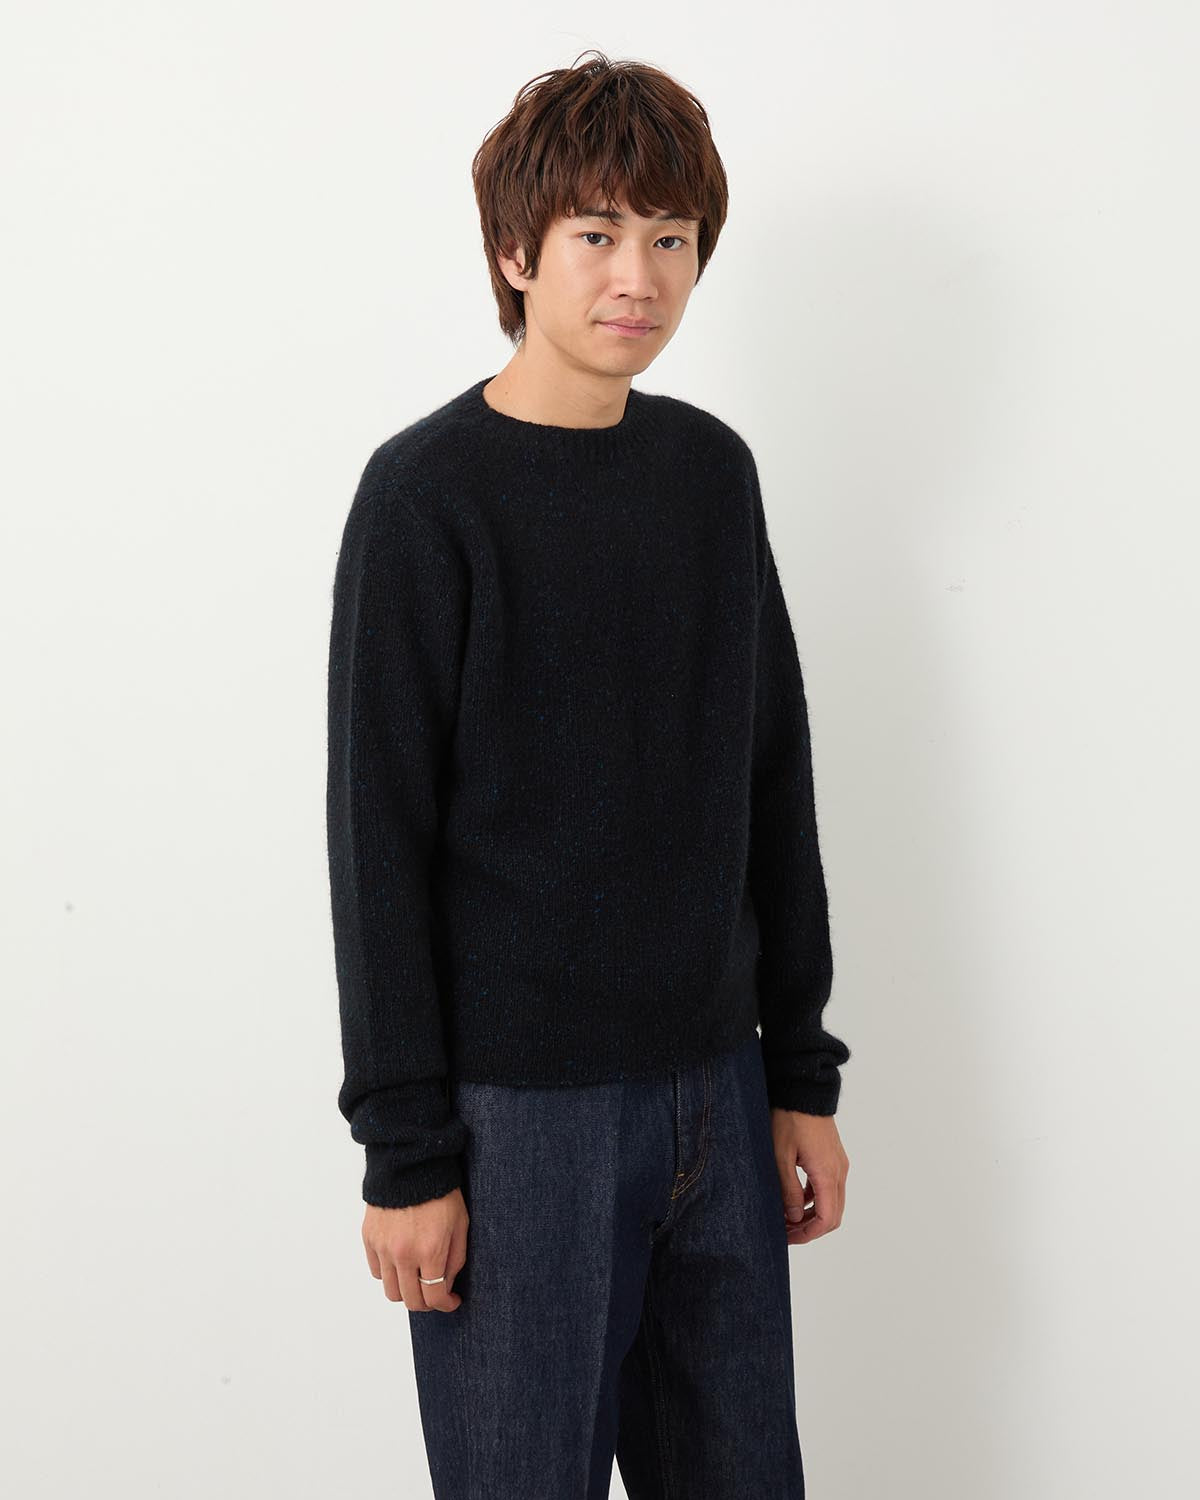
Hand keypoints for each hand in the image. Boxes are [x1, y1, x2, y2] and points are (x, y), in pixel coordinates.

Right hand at [362, 1187, 468, 1311]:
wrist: (410, 1165)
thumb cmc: (441, 1192)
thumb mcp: (461, 1224)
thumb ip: (456, 1260)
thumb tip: (446, 1286)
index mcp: (430, 1251)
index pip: (434, 1297)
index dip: (446, 1305)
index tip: (452, 1301)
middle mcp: (404, 1254)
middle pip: (410, 1301)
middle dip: (426, 1303)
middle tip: (435, 1294)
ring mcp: (383, 1247)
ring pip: (391, 1291)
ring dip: (406, 1291)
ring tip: (417, 1278)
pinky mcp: (369, 1238)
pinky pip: (377, 1271)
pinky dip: (389, 1273)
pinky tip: (401, 1262)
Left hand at [770, 1110, 848, 1244]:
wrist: (803, 1089)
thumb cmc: (789, 1118)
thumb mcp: (781, 1156)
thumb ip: (788, 1190)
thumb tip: (794, 1218)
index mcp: (827, 1174)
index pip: (827, 1219)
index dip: (809, 1234)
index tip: (788, 1238)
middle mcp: (838, 1171)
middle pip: (832, 1215)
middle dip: (809, 1228)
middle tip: (784, 1232)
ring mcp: (838, 1163)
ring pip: (831, 1202)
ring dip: (811, 1214)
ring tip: (785, 1218)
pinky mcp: (832, 1157)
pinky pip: (827, 1187)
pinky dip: (813, 1199)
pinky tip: (792, 1199)